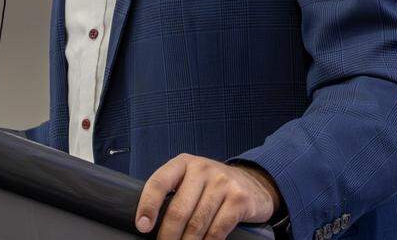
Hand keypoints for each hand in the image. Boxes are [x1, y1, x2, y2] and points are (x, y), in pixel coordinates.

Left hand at [135, 154, 280, 238]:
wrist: (254, 184)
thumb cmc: (213, 187)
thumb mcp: (191, 181)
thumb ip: (173, 194)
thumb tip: (149, 223)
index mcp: (183, 163)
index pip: (159, 182)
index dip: (147, 205)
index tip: (143, 226)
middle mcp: (202, 168)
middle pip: (178, 210)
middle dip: (168, 235)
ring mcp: (222, 182)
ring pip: (197, 223)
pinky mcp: (239, 199)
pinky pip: (217, 230)